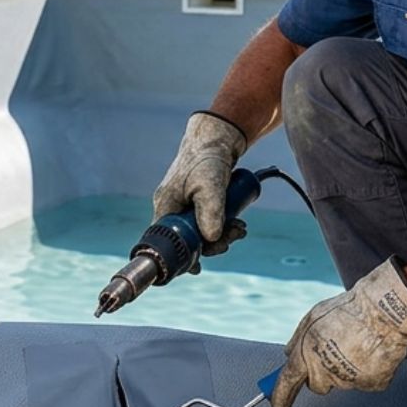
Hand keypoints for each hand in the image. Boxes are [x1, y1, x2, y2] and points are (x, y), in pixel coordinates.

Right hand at [152, 111, 247, 250]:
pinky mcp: (198, 204)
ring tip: (241, 228)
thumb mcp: (210, 185)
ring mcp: (185, 207)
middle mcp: (172, 208)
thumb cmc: (207, 158)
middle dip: (212, 243)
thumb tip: (211, 238)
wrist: (217, 138)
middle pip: (188, 240)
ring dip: (222, 235)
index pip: (167, 240)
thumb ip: (211, 211)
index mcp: (166, 205)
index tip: (197, 267)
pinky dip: (223, 225)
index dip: (182, 255)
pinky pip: (208, 223)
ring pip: (201, 233)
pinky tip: (237, 222)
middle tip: (234, 238)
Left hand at [271, 258, 406, 406]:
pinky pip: (364, 381)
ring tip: (356, 344)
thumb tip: (290, 354)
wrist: (384, 312)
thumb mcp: (312, 317)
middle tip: (334, 350)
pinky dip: (367, 370)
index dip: (280, 397)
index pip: (287, 384)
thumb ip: (298, 340)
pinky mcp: (371, 384)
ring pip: (342, 381)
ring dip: (345, 367)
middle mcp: (325, 372)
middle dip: (321, 372)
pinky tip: (370, 351)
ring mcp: (349, 381)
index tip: (279, 406)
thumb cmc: (350, 310)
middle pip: (317, 384)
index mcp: (307, 355)